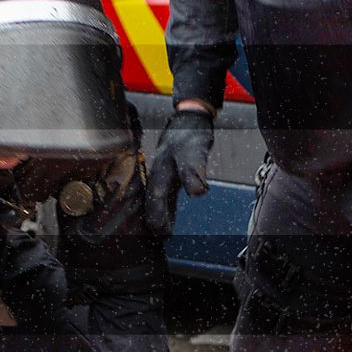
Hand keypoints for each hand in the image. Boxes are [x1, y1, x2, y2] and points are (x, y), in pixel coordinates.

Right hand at [144, 108, 214, 234]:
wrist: (190, 117)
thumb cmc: (191, 133)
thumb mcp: (194, 151)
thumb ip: (194, 171)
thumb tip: (198, 192)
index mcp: (161, 170)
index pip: (156, 198)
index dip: (157, 215)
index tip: (160, 230)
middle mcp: (159, 172)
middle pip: (153, 200)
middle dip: (155, 217)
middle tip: (159, 235)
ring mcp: (163, 172)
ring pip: (158, 197)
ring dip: (160, 213)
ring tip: (162, 230)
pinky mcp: (170, 171)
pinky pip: (165, 192)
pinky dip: (166, 205)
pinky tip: (170, 214)